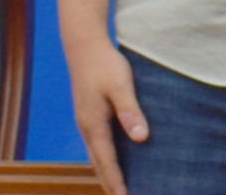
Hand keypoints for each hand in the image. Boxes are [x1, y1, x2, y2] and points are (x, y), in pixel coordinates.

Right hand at [64, 36, 147, 194]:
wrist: (84, 45)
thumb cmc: (105, 64)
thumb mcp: (121, 85)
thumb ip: (130, 111)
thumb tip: (141, 138)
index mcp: (94, 124)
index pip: (107, 161)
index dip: (116, 181)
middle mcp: (86, 127)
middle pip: (98, 164)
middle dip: (109, 183)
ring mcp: (85, 121)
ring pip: (95, 155)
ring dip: (106, 172)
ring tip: (118, 187)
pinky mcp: (88, 114)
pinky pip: (96, 144)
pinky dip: (104, 158)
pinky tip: (114, 158)